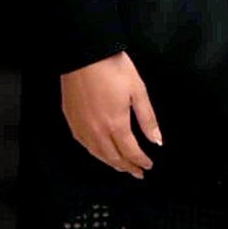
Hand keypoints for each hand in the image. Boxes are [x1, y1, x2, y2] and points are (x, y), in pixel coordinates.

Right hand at [60, 51, 159, 178]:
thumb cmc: (115, 70)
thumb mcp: (139, 91)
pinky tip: (100, 152)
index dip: (140, 161)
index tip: (148, 166)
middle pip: (112, 157)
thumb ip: (147, 119)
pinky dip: (95, 152)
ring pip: (96, 153)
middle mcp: (96, 131)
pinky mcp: (70, 119)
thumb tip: (157, 141)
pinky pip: (83, 144)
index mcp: (115, 124)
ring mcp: (81, 126)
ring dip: (110, 162)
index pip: (130, 151)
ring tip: (121, 167)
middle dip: (126, 166)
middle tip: (137, 173)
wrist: (84, 55)